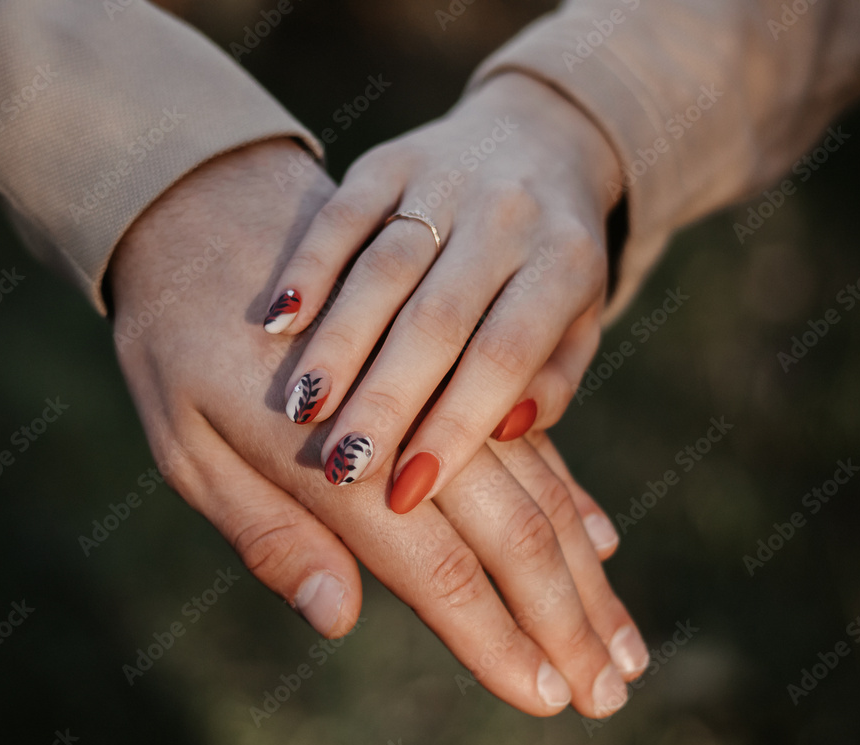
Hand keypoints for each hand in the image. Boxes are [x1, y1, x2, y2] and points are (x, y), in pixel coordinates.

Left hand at [108, 139, 643, 716]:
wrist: (201, 200)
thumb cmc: (174, 337)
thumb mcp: (185, 445)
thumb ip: (269, 534)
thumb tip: (341, 621)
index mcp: (330, 453)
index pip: (434, 566)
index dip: (493, 637)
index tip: (546, 696)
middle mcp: (406, 404)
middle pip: (510, 528)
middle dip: (564, 615)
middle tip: (613, 690)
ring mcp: (438, 372)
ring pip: (535, 483)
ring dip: (582, 565)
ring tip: (625, 635)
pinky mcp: (452, 354)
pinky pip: (524, 420)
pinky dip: (565, 488)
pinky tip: (597, 533)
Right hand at [262, 72, 619, 512]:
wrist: (536, 140)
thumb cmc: (553, 265)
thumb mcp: (581, 321)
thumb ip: (550, 379)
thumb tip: (505, 430)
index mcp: (565, 262)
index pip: (506, 353)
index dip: (458, 424)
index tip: (410, 490)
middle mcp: (508, 215)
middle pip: (439, 318)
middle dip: (388, 398)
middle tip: (344, 467)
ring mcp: (446, 179)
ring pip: (384, 268)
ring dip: (340, 342)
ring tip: (303, 409)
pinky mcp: (391, 159)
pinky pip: (343, 212)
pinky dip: (309, 266)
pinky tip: (278, 323)